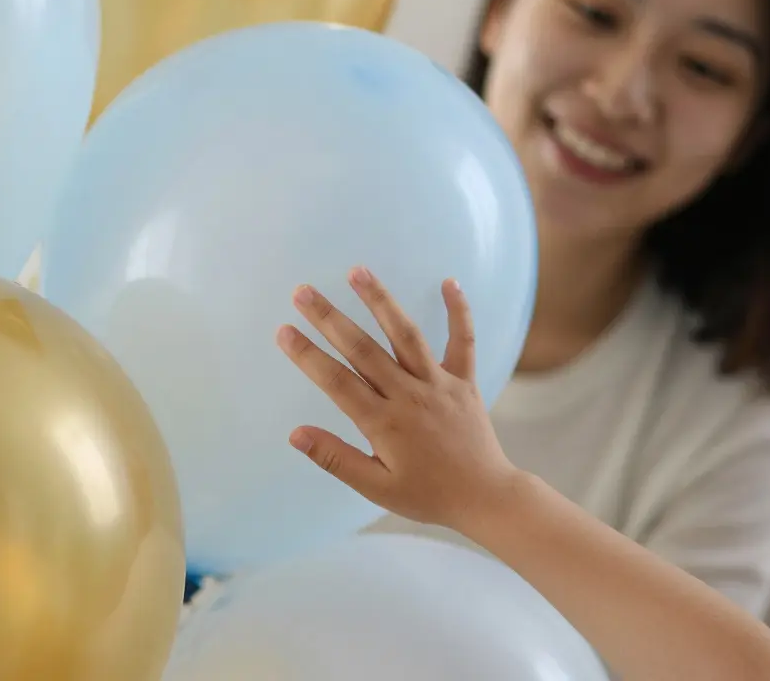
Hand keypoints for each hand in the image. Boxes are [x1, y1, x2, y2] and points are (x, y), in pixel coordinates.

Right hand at [276, 265, 518, 529]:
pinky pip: (464, 341)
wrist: (485, 497)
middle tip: (302, 291)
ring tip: (357, 271)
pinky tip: (449, 281)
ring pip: (406, 335)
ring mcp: (439, 384)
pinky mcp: (465, 381)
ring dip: (380, 301)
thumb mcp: (376, 487)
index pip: (337, 382)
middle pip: (363, 349)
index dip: (308, 355)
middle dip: (330, 318)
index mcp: (384, 423)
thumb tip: (295, 434)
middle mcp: (410, 395)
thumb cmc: (427, 495)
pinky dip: (459, 311)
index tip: (283, 330)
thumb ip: (335, 459)